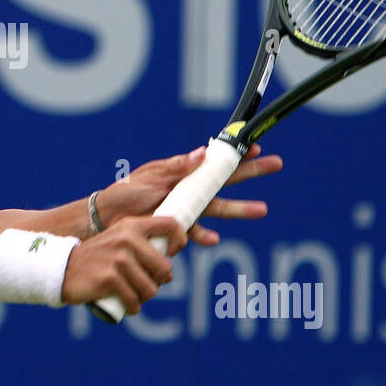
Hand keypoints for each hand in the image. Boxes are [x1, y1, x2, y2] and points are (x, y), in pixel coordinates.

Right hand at [61, 215, 187, 314]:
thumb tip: (169, 274)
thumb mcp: (118, 242)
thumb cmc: (96, 259)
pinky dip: (132, 307)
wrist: (62, 268)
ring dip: (143, 297)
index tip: (170, 255)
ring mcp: (118, 258)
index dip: (179, 241)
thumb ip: (142, 250)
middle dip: (156, 282)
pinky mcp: (110, 278)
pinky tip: (125, 304)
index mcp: (131, 225)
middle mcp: (127, 238)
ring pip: (150, 289)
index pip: (170, 224)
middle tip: (141, 284)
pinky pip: (134, 301)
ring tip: (131, 295)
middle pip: (164, 268)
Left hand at [92, 144, 281, 245]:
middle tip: (277, 165)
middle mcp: (189, 189)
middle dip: (252, 172)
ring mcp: (186, 208)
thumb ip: (177, 167)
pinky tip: (214, 239)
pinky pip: (196, 232)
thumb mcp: (150, 176)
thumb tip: (204, 153)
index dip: (236, 154)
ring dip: (240, 208)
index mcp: (183, 172)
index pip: (215, 161)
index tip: (256, 147)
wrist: (107, 218)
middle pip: (227, 181)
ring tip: (263, 209)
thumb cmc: (126, 193)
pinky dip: (204, 235)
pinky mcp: (178, 227)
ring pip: (219, 208)